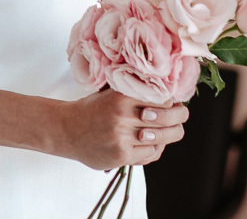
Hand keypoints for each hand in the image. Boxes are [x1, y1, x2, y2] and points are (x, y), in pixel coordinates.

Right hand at [59, 89, 187, 169]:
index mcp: (121, 95)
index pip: (163, 97)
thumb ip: (135, 91)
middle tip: (180, 115)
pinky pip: (151, 153)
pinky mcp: (121, 155)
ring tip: (165, 130)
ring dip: (167, 135)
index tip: (174, 101)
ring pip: (162, 138)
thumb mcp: (110, 92)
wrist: (66, 130)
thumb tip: (170, 94)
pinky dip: (155, 148)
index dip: (173, 100)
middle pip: (169, 118)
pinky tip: (149, 143)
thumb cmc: (92, 109)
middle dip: (179, 117)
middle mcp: (122, 115)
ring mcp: (122, 137)